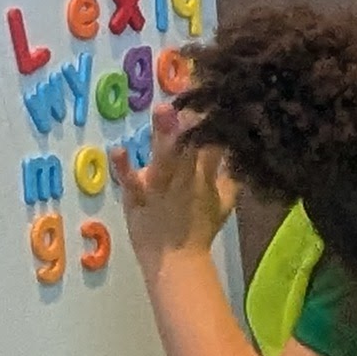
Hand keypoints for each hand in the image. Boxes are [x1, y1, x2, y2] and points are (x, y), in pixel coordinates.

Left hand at [118, 109, 235, 269]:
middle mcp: (185, 178)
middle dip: (192, 120)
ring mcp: (160, 187)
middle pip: (191, 144)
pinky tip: (117, 149)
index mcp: (206, 177)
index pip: (214, 141)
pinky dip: (123, 166)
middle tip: (193, 96)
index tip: (217, 93)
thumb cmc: (200, 231)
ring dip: (165, 134)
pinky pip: (130, 181)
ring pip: (165, 157)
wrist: (177, 262)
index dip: (215, 117)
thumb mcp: (224, 203)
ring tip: (163, 109)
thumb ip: (232, 176)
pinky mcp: (137, 198)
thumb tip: (239, 151)